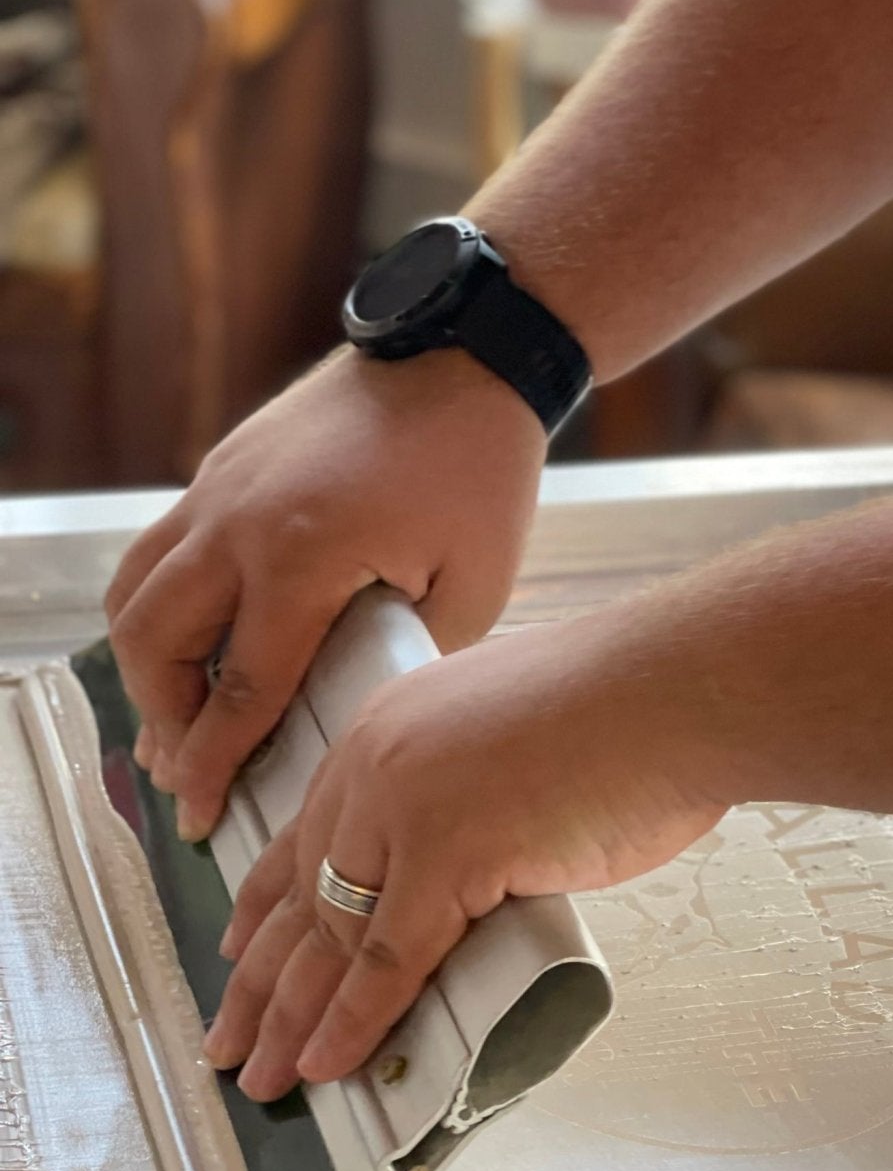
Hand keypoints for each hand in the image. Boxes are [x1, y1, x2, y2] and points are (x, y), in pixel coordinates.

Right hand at [105, 347, 546, 841]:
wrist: (465, 356)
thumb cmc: (479, 469)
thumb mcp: (472, 588)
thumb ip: (403, 656)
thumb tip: (354, 708)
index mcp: (302, 558)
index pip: (241, 689)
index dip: (215, 763)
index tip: (202, 814)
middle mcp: (238, 523)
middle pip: (154, 645)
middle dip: (162, 721)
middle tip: (186, 770)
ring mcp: (218, 488)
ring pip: (135, 592)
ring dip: (145, 664)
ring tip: (176, 716)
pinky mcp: (220, 468)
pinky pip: (160, 550)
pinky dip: (159, 606)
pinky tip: (193, 640)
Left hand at [203, 613, 727, 1100]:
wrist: (681, 692)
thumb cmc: (636, 714)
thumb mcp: (517, 744)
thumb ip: (474, 805)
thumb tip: (476, 873)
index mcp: (391, 728)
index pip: (306, 831)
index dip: (265, 903)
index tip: (235, 951)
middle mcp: (377, 762)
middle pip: (300, 891)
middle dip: (259, 978)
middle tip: (228, 1039)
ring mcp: (404, 806)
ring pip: (330, 934)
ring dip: (292, 1018)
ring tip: (262, 1075)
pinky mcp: (444, 854)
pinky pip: (386, 960)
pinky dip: (353, 1021)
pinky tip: (325, 1063)